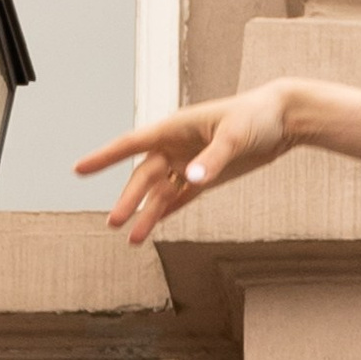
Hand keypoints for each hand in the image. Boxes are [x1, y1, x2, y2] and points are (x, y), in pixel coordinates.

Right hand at [75, 86, 295, 243]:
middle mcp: (177, 145)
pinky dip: (166, 211)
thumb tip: (191, 179)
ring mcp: (190, 161)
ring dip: (147, 214)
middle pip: (144, 176)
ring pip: (160, 192)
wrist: (282, 119)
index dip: (104, 157)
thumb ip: (212, 159)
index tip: (79, 169)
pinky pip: (180, 197)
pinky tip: (153, 227)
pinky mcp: (206, 175)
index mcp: (174, 128)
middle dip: (128, 200)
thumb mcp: (235, 138)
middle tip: (113, 224)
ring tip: (133, 241)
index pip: (130, 145)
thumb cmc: (257, 118)